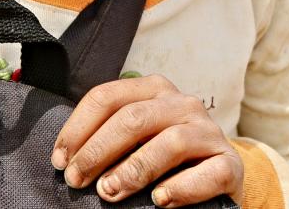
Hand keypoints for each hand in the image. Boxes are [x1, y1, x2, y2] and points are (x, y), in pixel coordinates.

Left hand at [52, 75, 243, 206]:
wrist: (217, 177)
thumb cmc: (164, 160)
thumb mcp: (136, 138)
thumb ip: (110, 137)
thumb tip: (65, 158)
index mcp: (155, 90)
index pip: (108, 97)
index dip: (78, 129)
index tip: (59, 160)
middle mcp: (183, 104)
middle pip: (134, 118)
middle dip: (98, 150)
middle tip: (76, 180)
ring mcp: (209, 133)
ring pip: (171, 142)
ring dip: (135, 169)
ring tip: (110, 192)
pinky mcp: (230, 164)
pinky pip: (209, 172)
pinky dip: (183, 187)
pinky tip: (160, 200)